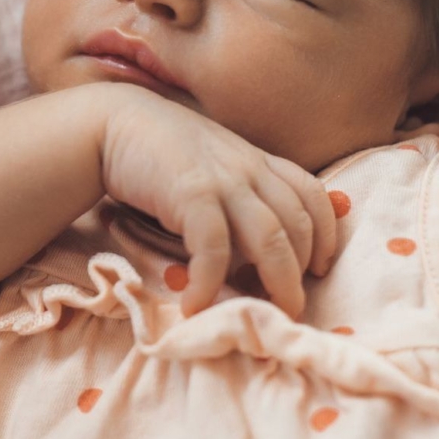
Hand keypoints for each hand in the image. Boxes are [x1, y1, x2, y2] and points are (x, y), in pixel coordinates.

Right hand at [99, 88, 336, 318]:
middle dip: (302, 272)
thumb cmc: (156, 147)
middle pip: (299, 224)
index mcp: (256, 159)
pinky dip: (210, 281)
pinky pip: (214, 247)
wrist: (112, 123)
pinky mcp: (191, 194)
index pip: (312, 194)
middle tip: (291, 307)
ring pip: (271, 238)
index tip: (320, 268)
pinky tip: (197, 304)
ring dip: (276, 283)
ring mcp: (223, 180)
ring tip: (265, 315)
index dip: (326, 235)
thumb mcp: (208, 162)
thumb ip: (232, 190)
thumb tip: (245, 244)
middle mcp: (248, 167)